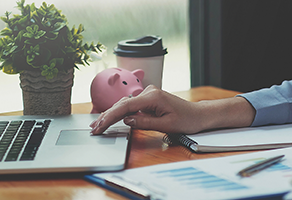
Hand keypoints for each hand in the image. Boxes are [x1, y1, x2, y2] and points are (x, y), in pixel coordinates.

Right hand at [90, 85, 204, 134]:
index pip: (126, 106)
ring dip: (111, 114)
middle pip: (122, 104)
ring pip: (125, 104)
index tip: (100, 126)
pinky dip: (120, 112)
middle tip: (94, 129)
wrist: (198, 115)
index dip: (110, 116)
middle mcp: (149, 92)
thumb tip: (127, 120)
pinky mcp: (148, 99)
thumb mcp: (165, 126)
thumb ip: (144, 123)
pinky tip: (109, 119)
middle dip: (106, 116)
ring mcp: (148, 94)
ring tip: (97, 125)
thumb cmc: (186, 119)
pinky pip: (131, 105)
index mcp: (153, 97)